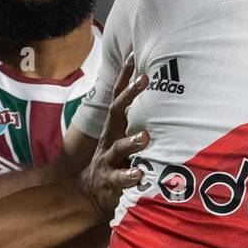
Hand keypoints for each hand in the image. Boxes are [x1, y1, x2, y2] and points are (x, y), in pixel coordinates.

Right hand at [79, 53, 150, 219]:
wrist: (90, 192)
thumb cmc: (115, 159)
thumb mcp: (122, 136)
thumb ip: (136, 119)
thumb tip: (157, 95)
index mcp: (114, 126)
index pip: (118, 96)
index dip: (125, 76)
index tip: (134, 54)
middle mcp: (110, 138)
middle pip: (116, 112)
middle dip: (130, 94)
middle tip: (145, 79)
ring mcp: (109, 159)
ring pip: (118, 147)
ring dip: (131, 141)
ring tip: (144, 137)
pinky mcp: (111, 180)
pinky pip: (120, 178)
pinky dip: (130, 175)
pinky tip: (139, 174)